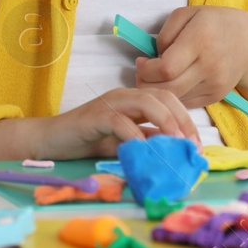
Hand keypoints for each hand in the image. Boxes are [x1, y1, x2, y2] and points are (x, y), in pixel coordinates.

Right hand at [37, 87, 200, 158]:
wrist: (50, 140)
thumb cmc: (87, 141)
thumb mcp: (124, 142)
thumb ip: (146, 140)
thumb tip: (175, 150)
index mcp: (134, 100)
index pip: (169, 101)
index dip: (187, 120)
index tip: (197, 146)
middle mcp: (125, 96)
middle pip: (163, 96)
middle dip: (183, 119)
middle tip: (191, 145)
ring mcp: (110, 103)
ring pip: (146, 102)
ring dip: (166, 122)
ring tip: (176, 144)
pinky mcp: (94, 116)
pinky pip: (119, 121)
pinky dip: (134, 135)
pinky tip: (143, 150)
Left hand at [135, 5, 247, 108]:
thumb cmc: (213, 23)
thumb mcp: (187, 14)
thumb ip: (165, 34)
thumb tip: (153, 59)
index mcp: (200, 40)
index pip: (166, 68)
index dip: (147, 70)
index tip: (141, 62)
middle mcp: (210, 65)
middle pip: (169, 88)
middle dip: (147, 84)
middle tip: (142, 74)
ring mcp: (215, 84)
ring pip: (176, 99)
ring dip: (159, 92)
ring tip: (155, 78)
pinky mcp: (216, 96)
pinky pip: (187, 103)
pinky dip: (174, 96)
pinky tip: (171, 83)